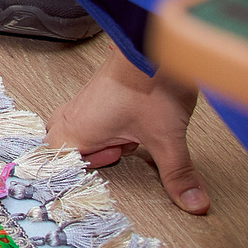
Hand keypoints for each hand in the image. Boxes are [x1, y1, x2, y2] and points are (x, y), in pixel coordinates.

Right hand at [46, 51, 209, 213]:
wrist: (156, 44)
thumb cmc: (150, 84)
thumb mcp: (166, 139)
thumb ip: (177, 174)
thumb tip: (194, 203)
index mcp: (78, 129)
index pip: (53, 161)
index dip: (71, 176)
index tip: (87, 186)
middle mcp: (75, 114)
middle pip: (60, 145)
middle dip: (86, 158)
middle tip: (114, 157)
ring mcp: (86, 101)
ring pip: (77, 130)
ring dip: (99, 142)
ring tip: (127, 142)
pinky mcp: (101, 92)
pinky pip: (90, 117)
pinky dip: (107, 128)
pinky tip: (132, 127)